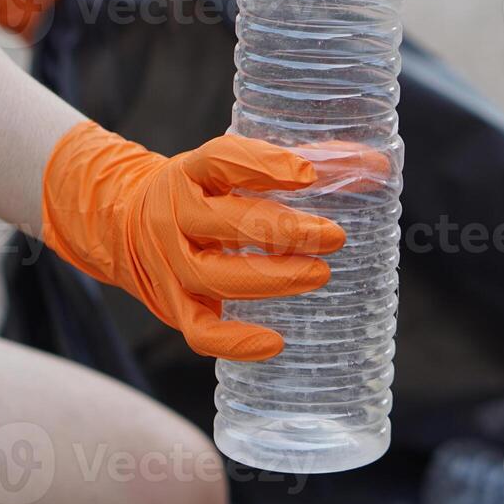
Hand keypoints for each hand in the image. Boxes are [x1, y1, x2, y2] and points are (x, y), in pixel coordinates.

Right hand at [41, 122, 347, 360]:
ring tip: (321, 273)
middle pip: (225, 223)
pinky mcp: (172, 305)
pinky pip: (199, 331)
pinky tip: (276, 343)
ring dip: (271, 279)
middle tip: (335, 236)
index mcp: (191, 173)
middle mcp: (174, 216)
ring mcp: (170, 264)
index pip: (221, 161)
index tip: (308, 174)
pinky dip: (235, 342)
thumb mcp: (236, 168)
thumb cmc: (206, 193)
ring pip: (215, 276)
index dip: (264, 165)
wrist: (121, 222)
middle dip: (284, 230)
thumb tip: (382, 166)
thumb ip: (306, 162)